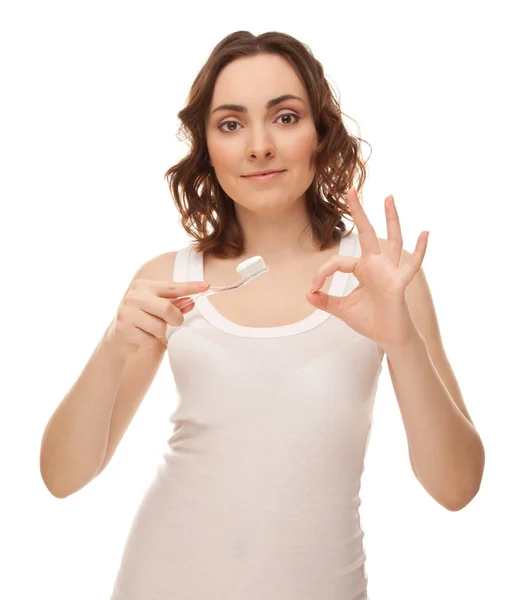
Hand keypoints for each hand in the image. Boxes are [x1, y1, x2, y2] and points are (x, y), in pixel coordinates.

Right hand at [105, 278, 209, 357]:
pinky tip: (142, 336)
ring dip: (161, 332)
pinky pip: (149, 339)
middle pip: (167, 308)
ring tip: (151, 329)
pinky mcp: (123, 328)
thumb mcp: (160, 309)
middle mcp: (134, 296)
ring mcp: (126, 312)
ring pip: (159, 327)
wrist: (119, 336)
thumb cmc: (144, 319)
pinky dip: (150, 341)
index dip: (190, 287)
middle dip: (176, 319)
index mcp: (144, 286)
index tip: (206, 286)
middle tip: (174, 322)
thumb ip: (176, 304)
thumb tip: (191, 302)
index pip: (172, 287)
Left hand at [305, 188, 428, 351]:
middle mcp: (377, 265)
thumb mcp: (342, 309)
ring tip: (388, 198)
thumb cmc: (370, 320)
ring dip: (390, 219)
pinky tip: (424, 234)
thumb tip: (307, 294)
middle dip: (358, 212)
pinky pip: (412, 266)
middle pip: (367, 234)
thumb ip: (325, 301)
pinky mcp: (399, 283)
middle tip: (350, 189)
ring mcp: (390, 271)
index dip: (322, 273)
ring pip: (392, 241)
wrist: (388, 337)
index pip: (338, 262)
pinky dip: (420, 251)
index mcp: (363, 269)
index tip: (313, 288)